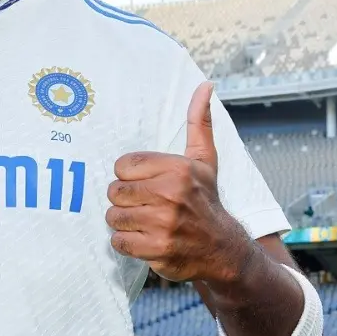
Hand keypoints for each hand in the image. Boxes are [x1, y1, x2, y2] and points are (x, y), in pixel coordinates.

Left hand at [106, 82, 253, 283]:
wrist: (222, 248)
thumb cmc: (205, 199)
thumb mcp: (204, 159)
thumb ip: (199, 122)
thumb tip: (205, 85)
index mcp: (177, 169)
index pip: (123, 166)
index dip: (129, 176)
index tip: (146, 183)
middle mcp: (170, 195)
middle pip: (114, 191)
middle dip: (125, 199)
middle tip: (144, 203)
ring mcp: (163, 224)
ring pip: (114, 216)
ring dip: (124, 221)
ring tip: (144, 221)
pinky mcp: (156, 250)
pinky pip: (118, 241)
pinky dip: (126, 242)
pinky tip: (144, 238)